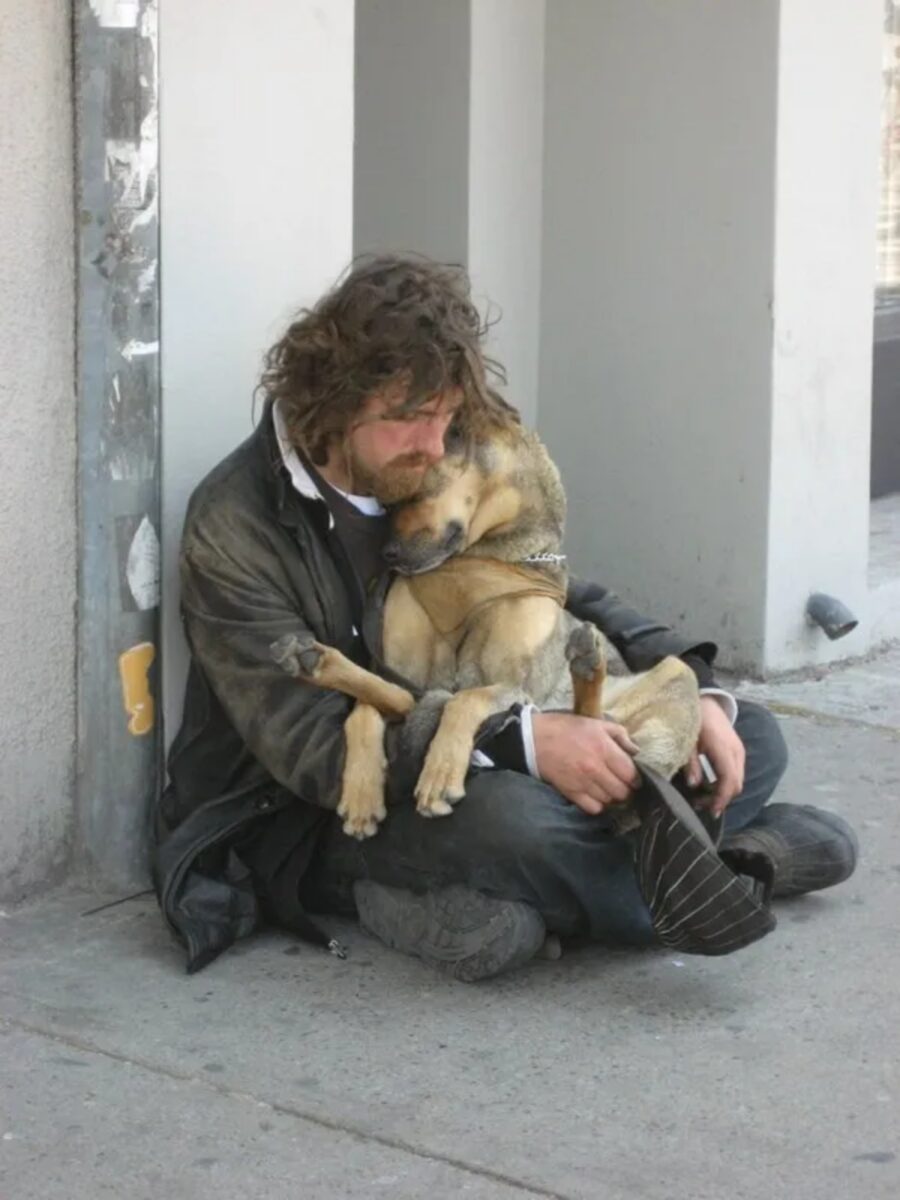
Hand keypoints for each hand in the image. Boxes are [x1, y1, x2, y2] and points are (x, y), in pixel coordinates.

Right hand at [531, 712, 639, 815]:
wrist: (534, 739)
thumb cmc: (567, 729)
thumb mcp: (596, 723)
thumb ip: (620, 735)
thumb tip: (635, 751)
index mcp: (604, 749)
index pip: (631, 774)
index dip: (635, 778)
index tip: (632, 776)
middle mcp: (596, 768)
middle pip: (622, 791)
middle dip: (625, 788)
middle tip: (620, 783)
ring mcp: (583, 783)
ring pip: (609, 801)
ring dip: (611, 796)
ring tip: (606, 788)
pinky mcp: (571, 792)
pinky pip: (593, 808)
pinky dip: (597, 804)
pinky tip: (594, 794)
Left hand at [684, 696, 745, 816]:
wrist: (707, 700)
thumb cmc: (693, 718)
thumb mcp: (687, 740)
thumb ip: (691, 763)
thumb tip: (694, 785)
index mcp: (723, 748)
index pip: (728, 780)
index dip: (721, 798)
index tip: (710, 811)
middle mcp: (736, 751)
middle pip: (736, 784)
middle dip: (721, 799)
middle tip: (701, 806)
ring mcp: (739, 751)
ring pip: (738, 780)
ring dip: (724, 792)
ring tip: (703, 798)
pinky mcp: (737, 750)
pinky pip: (736, 772)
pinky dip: (725, 783)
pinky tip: (709, 785)